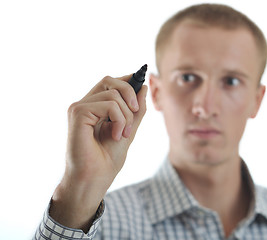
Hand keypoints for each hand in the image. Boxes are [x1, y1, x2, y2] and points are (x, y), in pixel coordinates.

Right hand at [50, 75, 146, 231]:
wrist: (95, 179)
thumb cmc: (107, 159)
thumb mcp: (129, 129)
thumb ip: (135, 110)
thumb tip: (143, 86)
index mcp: (94, 107)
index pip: (110, 83)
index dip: (127, 80)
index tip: (142, 86)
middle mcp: (84, 104)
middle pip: (110, 80)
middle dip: (130, 95)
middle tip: (135, 114)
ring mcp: (79, 108)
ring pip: (113, 94)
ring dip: (126, 115)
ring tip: (122, 134)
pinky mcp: (77, 113)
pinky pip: (109, 104)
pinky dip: (119, 120)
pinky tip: (115, 135)